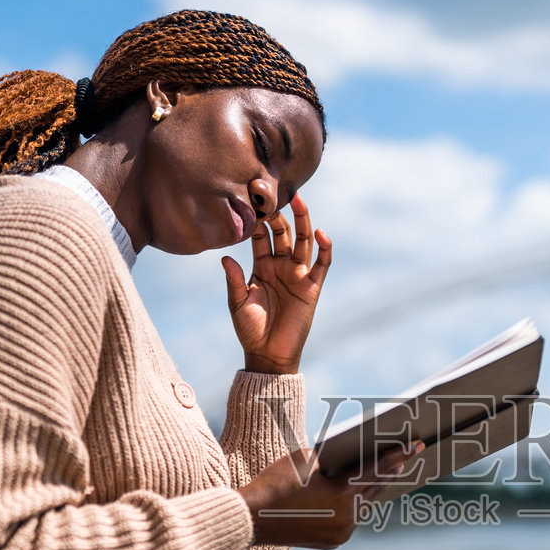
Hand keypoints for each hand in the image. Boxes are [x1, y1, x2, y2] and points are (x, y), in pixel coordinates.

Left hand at [224, 193, 330, 375]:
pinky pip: (322, 263)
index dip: (258, 220)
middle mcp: (281, 266)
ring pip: (303, 241)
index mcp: (261, 267)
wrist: (268, 354)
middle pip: (283, 233)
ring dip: (303, 221)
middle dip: (279, 215)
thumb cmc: (250, 330)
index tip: (252, 200)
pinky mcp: (312, 287)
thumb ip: (234, 279)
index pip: (261, 237)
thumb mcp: (238, 302)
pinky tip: (321, 233)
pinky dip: (325, 248)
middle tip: (274, 195)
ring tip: (300, 201)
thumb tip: (224, 257)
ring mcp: (298, 275)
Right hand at [238, 441, 423, 548]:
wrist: (251, 518)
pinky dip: (353, 508)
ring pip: (364, 507)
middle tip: (405, 458)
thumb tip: (353, 461)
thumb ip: (333, 460)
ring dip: (371, 491)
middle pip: (375, 489)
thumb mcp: (305, 459)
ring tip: (384, 475)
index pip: (378, 468)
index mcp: (343, 491)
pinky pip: (350, 521)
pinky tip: (358, 497)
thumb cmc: (276, 481)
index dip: (399, 454)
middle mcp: (349, 515)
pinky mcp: (333, 542)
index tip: (418, 444)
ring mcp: (342, 532)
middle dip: (388, 472)